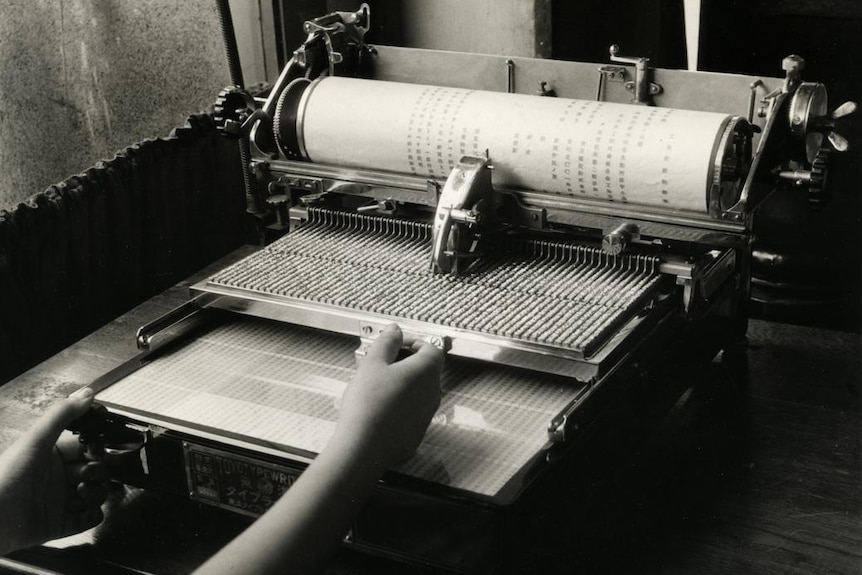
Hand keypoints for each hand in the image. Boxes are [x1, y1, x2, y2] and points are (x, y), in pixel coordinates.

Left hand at [0, 388, 108, 554]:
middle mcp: (57, 477)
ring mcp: (59, 501)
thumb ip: (61, 415)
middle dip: (99, 472)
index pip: (86, 448)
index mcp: (52, 455)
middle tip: (90, 474)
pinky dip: (93, 516)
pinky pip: (87, 519)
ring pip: (95, 494)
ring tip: (83, 492)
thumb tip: (87, 394)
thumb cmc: (4, 478)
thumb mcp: (35, 440)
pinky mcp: (59, 524)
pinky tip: (87, 511)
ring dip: (97, 493)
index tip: (102, 451)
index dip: (98, 449)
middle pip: (95, 471)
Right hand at [332, 324, 443, 468]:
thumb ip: (386, 342)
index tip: (394, 345)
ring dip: (402, 384)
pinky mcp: (417, 433)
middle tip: (380, 364)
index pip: (431, 349)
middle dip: (405, 363)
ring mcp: (427, 415)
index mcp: (426, 372)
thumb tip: (395, 330)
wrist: (363, 448)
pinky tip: (378, 409)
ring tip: (375, 386)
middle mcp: (433, 393)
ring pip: (419, 392)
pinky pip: (412, 412)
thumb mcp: (372, 364)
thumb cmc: (368, 404)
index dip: (413, 343)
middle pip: (425, 370)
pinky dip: (400, 405)